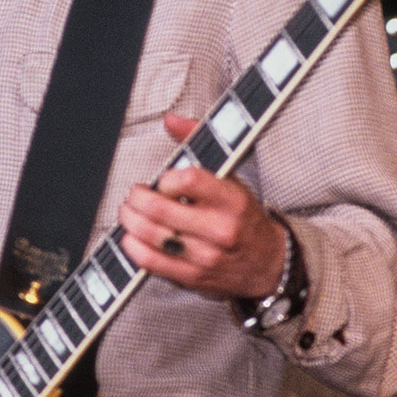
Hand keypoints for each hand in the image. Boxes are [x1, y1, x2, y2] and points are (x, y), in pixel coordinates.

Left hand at [117, 113, 288, 300]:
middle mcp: (220, 228)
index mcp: (232, 200)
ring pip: (154, 236)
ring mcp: (206, 256)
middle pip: (163, 210)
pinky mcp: (193, 277)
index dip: (167, 178)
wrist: (268, 264)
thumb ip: (198, 144)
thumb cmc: (244, 217)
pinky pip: (153, 262)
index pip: (189, 181)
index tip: (163, 180)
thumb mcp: (231, 178)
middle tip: (134, 194)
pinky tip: (130, 237)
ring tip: (128, 212)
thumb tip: (171, 119)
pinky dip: (133, 248)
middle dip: (138, 199)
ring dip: (131, 221)